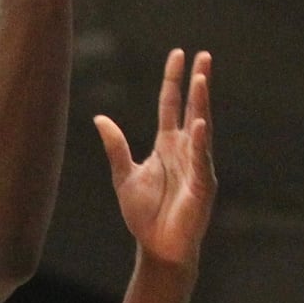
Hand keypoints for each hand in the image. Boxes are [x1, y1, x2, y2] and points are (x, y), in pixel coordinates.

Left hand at [95, 50, 215, 266]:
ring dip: (201, 103)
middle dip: (197, 82)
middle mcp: (185, 149)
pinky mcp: (202, 184)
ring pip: (201, 127)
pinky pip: (201, 159)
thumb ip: (116, 147)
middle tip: (203, 55)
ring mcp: (197, 165)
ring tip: (201, 79)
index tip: (179, 54)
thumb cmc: (144, 215)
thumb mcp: (124, 176)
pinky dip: (200, 142)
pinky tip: (199, 125)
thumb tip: (99, 118)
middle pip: (192, 107)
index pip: (171, 104)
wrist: (158, 248)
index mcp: (167, 145)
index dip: (173, 80)